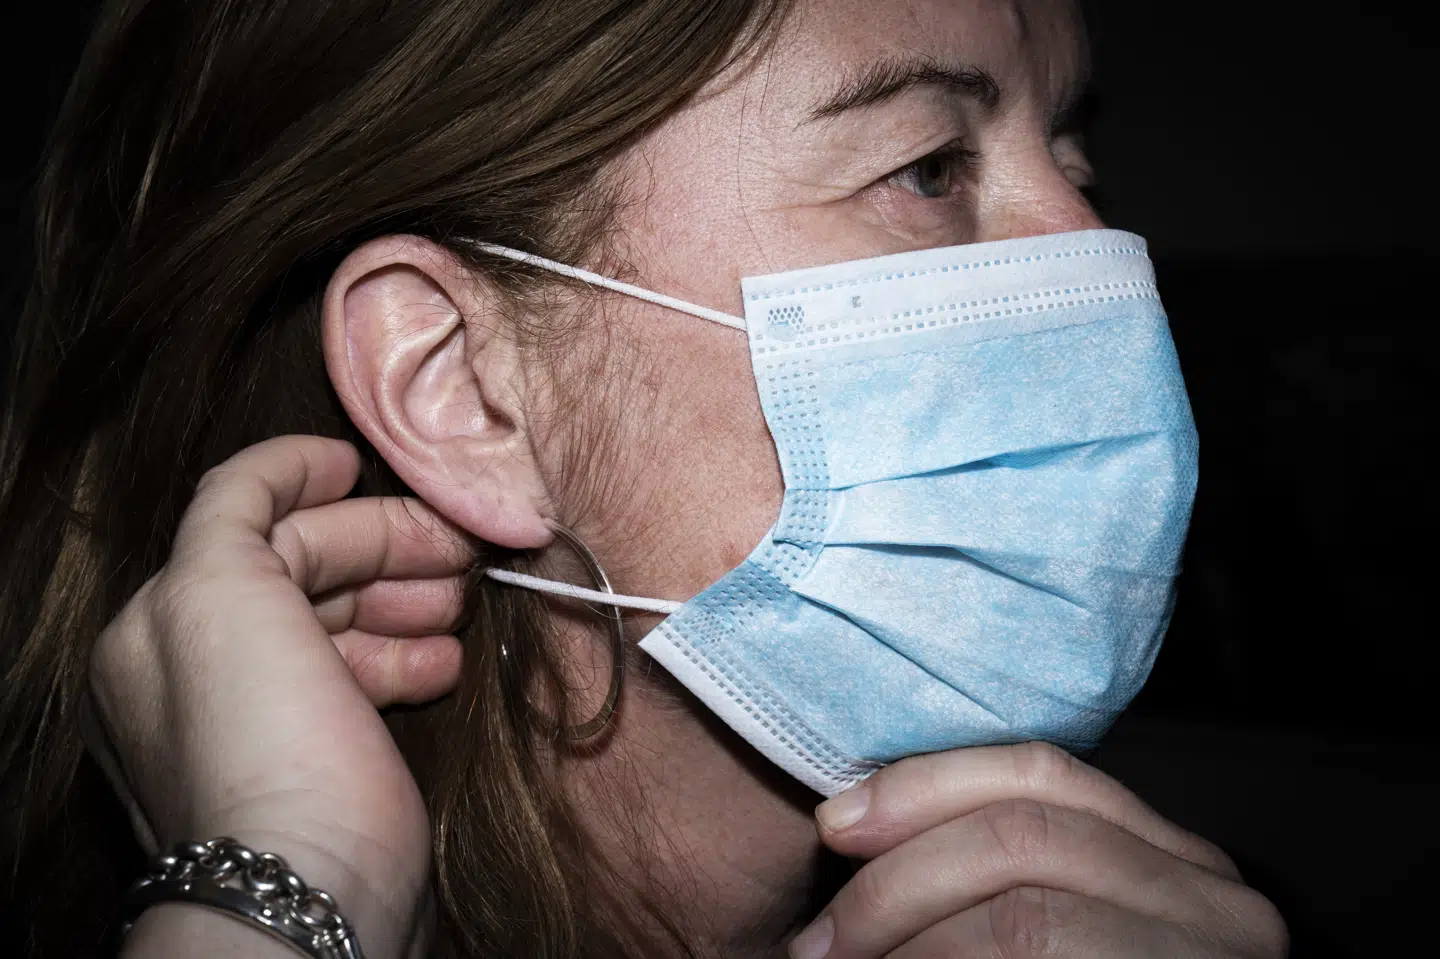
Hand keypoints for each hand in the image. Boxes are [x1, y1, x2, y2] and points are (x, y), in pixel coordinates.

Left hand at [87, 436, 469, 956]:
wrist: (307, 883)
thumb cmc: (261, 735)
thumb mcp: (218, 589)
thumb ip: (239, 508)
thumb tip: (291, 466)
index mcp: (155, 627)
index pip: (246, 525)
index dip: (307, 486)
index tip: (362, 464)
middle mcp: (197, 673)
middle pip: (300, 573)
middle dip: (381, 549)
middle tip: (455, 547)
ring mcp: (259, 723)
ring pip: (338, 628)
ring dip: (405, 602)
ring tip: (460, 603)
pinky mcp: (315, 764)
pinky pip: (360, 686)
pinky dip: (406, 661)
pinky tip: (448, 663)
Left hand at [790, 741, 1287, 958]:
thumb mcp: (1058, 927)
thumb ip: (1000, 878)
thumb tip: (860, 826)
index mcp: (1173, 858)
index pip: (1040, 772)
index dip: (924, 788)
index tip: (836, 821)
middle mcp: (1214, 898)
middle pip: (1022, 833)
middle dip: (897, 878)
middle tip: (820, 940)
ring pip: (1023, 913)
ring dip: (908, 937)